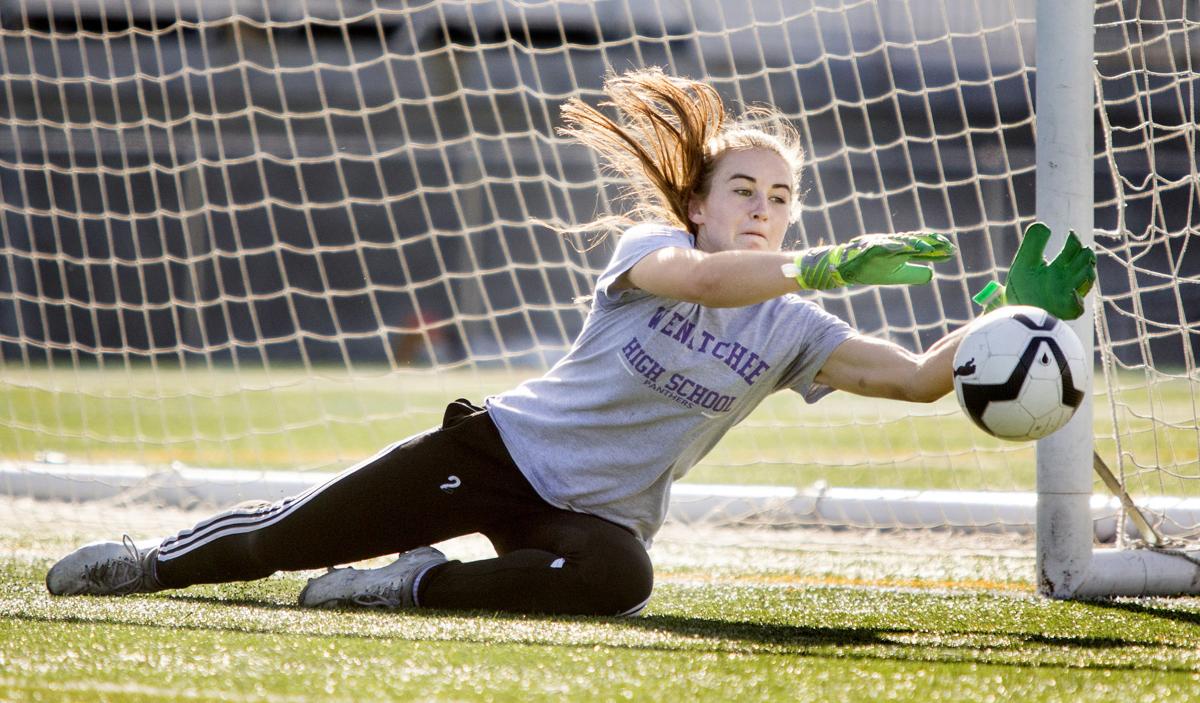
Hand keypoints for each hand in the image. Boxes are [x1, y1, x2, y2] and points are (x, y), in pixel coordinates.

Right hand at [791, 233, 954, 288]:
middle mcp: (892, 244)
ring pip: (898, 242)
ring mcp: (879, 245)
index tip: (952, 251)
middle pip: (914, 242)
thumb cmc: (869, 270)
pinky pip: (879, 247)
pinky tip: (901, 248)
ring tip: (927, 246)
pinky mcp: (866, 248)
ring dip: (912, 243)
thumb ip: (913, 274)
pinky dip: (889, 247)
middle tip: (947, 246)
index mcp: (900, 250)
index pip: (921, 248)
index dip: (936, 249)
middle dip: (929, 244)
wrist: (842, 268)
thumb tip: (932, 274)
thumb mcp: (895, 274)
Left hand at [974, 222, 1095, 319]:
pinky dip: (1077, 297)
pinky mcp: (1068, 310)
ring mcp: (1069, 294)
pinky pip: (1079, 305)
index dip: (1074, 240)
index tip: (1070, 235)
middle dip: (1084, 254)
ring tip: (1075, 268)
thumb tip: (1046, 226)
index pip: (1074, 249)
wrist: (1014, 314)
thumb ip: (1033, 242)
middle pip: (1085, 260)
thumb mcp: (1025, 261)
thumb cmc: (1021, 290)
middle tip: (1078, 250)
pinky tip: (1072, 291)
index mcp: (1058, 267)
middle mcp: (1067, 279)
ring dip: (1085, 270)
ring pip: (1088, 277)